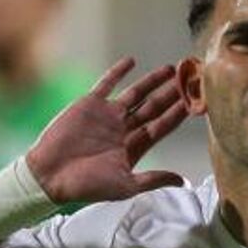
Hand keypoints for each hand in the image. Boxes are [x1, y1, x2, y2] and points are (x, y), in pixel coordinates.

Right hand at [26, 57, 189, 202]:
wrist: (50, 174)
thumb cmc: (86, 185)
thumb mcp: (125, 186)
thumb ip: (153, 179)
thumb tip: (182, 182)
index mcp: (134, 147)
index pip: (163, 126)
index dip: (179, 113)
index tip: (197, 101)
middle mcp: (124, 129)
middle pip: (155, 107)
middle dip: (173, 93)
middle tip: (191, 78)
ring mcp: (108, 115)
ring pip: (136, 93)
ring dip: (153, 81)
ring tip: (171, 69)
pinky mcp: (89, 104)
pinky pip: (107, 84)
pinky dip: (118, 72)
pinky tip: (131, 61)